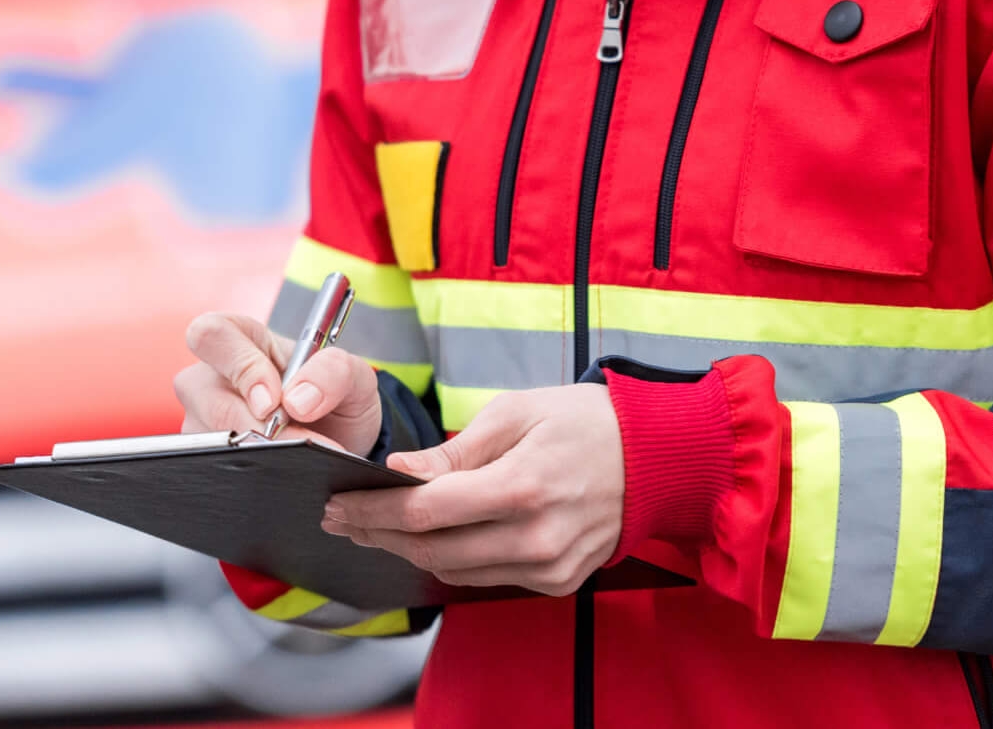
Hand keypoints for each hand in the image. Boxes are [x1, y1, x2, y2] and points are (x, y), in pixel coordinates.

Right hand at [172, 312, 385, 455]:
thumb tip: (296, 401)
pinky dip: (251, 473)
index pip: (212, 334)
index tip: (274, 401)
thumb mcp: (352, 376)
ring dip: (255, 452)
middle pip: (199, 392)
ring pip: (206, 437)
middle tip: (294, 440)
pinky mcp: (204, 456)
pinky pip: (213, 468)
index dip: (239, 366)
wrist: (339, 443)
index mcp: (240, 338)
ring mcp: (201, 418)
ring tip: (296, 458)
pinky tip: (278, 472)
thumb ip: (333, 372)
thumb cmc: (335, 398)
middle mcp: (210, 376)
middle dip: (249, 423)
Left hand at [319, 385, 624, 596]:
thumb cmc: (582, 422)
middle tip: (338, 517)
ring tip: (369, 526)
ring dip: (406, 550)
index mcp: (522, 487)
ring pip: (454, 570)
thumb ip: (454, 450)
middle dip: (377, 533)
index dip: (374, 509)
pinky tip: (422, 538)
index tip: (338, 501)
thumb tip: (400, 471)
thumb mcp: (514, 412)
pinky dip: (448, 559)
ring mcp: (549, 566)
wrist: (655, 458)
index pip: (427, 511)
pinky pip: (486, 577)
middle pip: (432, 549)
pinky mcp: (557, 580)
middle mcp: (535, 537)